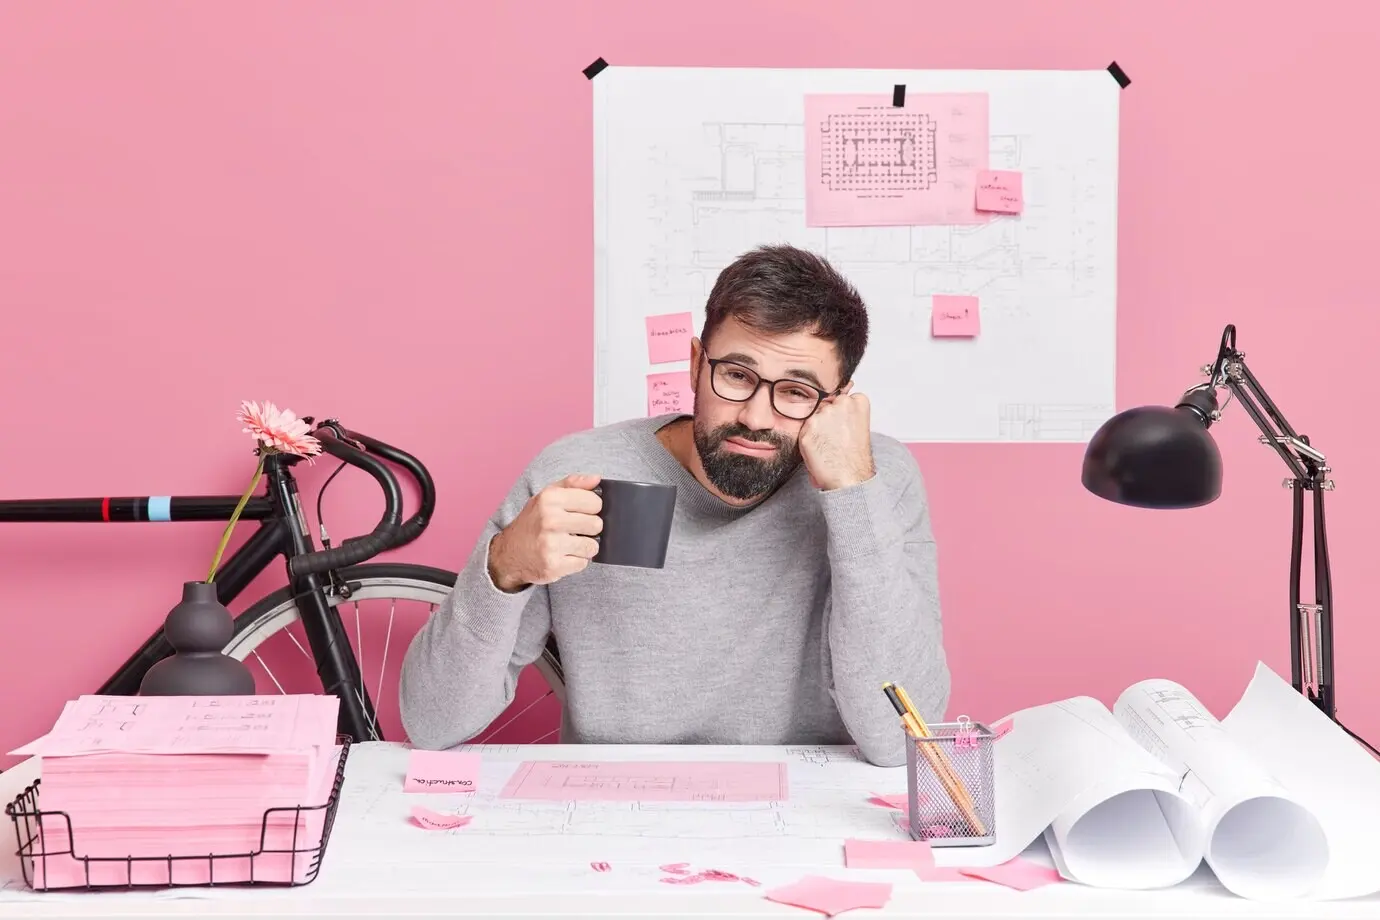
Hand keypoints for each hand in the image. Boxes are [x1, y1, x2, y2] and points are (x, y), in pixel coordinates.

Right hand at [488, 474, 602, 591]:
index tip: (584, 512)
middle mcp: (550, 520)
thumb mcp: (547, 496)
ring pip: (592, 546)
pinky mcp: (554, 566)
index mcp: (550, 499)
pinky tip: (564, 555)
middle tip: (576, 529)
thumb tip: (596, 479)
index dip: (593, 508)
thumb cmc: (533, 522)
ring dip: (585, 546)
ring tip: (570, 543)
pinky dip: (576, 561)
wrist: (509, 553)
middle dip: (590, 528)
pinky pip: (583, 563)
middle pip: (596, 524)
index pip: (594, 502)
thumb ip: (572, 484)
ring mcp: (551, 545)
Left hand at [800, 389, 874, 490]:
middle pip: (825, 405)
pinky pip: (804, 431)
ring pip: (813, 417)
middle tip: (834, 438)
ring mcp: (823, 415)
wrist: (850, 477)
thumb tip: (829, 404)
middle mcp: (840, 403)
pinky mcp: (808, 428)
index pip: (841, 397)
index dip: (839, 414)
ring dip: (815, 429)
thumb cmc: (855, 457)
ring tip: (827, 446)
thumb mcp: (858, 426)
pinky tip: (819, 450)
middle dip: (826, 419)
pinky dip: (807, 440)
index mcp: (858, 401)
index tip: (844, 426)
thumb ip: (845, 412)